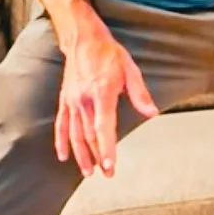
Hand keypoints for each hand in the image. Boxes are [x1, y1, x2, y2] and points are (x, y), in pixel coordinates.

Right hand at [55, 16, 157, 177]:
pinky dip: (61, 142)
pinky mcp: (65, 100)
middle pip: (89, 135)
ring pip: (75, 134)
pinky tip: (64, 157)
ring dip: (82, 155)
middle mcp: (84, 100)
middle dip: (98, 157)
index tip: (110, 166)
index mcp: (101, 92)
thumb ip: (140, 94)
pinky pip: (62, 125)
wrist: (82, 40)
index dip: (107, 149)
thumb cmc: (108, 53)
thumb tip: (152, 113)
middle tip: (107, 174)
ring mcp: (72, 101)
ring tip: (89, 172)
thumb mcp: (130, 70)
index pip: (103, 127)